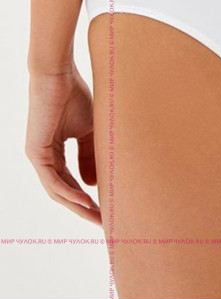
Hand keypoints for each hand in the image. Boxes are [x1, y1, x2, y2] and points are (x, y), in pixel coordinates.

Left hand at [25, 63, 100, 224]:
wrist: (59, 75)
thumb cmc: (74, 96)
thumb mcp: (89, 131)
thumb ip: (90, 157)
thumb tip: (93, 185)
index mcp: (53, 151)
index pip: (70, 182)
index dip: (88, 198)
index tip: (107, 209)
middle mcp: (43, 157)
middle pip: (63, 192)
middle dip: (84, 208)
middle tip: (104, 222)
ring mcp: (37, 156)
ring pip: (57, 191)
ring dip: (78, 206)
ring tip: (98, 217)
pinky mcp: (36, 152)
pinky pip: (53, 181)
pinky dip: (70, 193)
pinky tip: (86, 200)